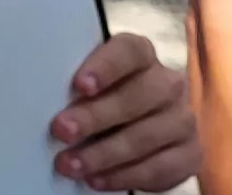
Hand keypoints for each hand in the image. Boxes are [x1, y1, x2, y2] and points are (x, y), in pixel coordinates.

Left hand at [46, 32, 199, 189]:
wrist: (138, 127)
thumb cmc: (101, 99)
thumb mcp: (87, 85)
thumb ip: (76, 85)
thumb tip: (40, 95)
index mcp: (141, 56)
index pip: (129, 51)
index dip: (105, 66)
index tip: (79, 85)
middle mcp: (168, 84)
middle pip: (136, 96)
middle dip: (96, 116)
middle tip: (62, 131)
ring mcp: (183, 119)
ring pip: (146, 136)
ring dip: (104, 154)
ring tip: (71, 165)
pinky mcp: (191, 152)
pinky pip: (161, 167)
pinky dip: (125, 176)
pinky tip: (98, 179)